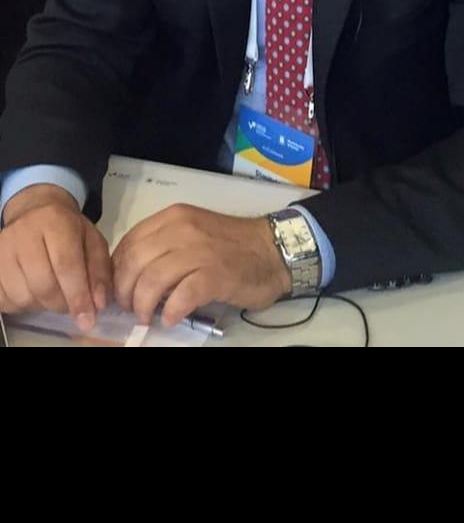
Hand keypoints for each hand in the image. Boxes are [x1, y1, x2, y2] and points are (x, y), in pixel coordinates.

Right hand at [0, 185, 111, 329]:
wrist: (35, 211)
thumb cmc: (68, 229)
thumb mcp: (92, 241)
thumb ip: (99, 272)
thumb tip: (98, 304)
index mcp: (55, 221)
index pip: (66, 264)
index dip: (78, 295)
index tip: (87, 318)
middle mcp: (24, 233)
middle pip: (43, 284)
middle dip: (61, 303)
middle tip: (70, 303)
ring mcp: (3, 249)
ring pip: (23, 296)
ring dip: (42, 305)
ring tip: (52, 293)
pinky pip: (5, 299)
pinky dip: (22, 305)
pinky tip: (33, 292)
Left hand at [111, 204, 291, 326]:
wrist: (272, 250)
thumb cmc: (230, 245)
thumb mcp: (191, 233)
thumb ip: (164, 246)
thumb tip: (131, 277)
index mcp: (173, 218)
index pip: (128, 243)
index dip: (116, 272)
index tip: (119, 291)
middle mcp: (182, 229)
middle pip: (134, 262)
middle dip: (124, 292)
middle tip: (131, 309)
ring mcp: (199, 251)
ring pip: (152, 280)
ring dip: (143, 305)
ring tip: (148, 317)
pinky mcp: (215, 275)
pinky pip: (181, 296)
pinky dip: (170, 312)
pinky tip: (170, 319)